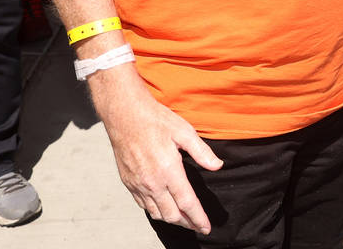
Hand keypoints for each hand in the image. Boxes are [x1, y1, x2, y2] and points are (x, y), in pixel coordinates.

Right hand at [94, 76, 222, 233]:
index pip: (187, 203)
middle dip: (187, 223)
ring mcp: (138, 184)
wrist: (125, 116)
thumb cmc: (156, 121)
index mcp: (168, 171)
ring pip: (156, 213)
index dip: (198, 219)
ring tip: (184, 221)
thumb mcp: (185, 132)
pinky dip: (155, 211)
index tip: (206, 228)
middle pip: (171, 214)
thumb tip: (217, 166)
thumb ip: (202, 152)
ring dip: (171, 220)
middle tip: (198, 226)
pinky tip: (163, 209)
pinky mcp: (128, 182)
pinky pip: (143, 205)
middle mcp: (152, 182)